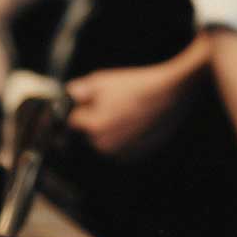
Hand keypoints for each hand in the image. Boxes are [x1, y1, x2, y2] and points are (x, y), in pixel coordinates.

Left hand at [65, 64, 188, 159]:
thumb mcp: (102, 80)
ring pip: (105, 141)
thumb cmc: (136, 87)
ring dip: (110, 130)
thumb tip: (67, 96)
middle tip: (113, 102)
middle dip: (95, 120)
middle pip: (89, 133)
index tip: (90, 102)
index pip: (73, 120)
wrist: (169, 95)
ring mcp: (122, 152)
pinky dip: (125, 138)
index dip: (81, 108)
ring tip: (127, 110)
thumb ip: (78, 91)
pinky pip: (122, 148)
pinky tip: (135, 121)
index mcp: (93, 127)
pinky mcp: (137, 155)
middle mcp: (105, 145)